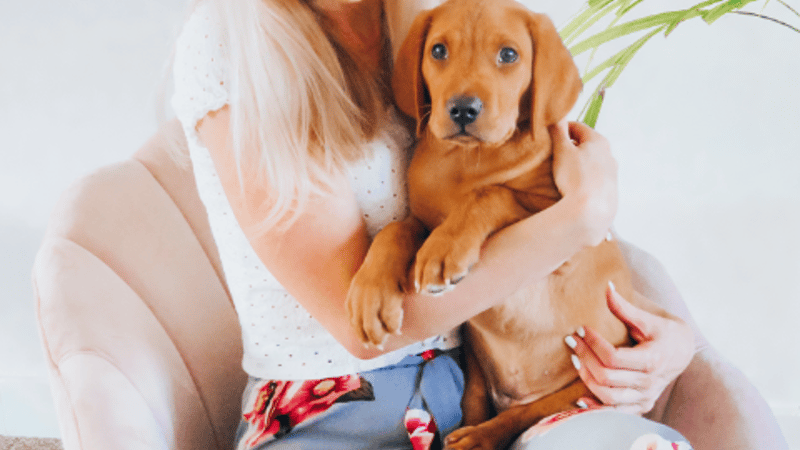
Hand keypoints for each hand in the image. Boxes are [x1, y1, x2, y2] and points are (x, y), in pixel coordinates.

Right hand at [550, 121, 617, 245]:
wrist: (591, 210)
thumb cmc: (575, 178)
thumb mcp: (562, 151)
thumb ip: (558, 131)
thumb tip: (557, 116)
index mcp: (598, 141)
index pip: (578, 127)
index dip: (562, 129)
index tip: (550, 136)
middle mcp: (609, 154)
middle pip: (587, 144)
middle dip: (571, 147)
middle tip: (555, 155)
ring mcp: (612, 173)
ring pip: (592, 162)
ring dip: (579, 163)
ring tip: (564, 173)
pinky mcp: (611, 189)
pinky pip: (595, 178)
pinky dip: (585, 178)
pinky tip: (575, 187)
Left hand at [565, 282, 694, 413]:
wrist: (683, 353)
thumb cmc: (664, 332)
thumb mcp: (648, 319)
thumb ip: (625, 307)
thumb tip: (607, 286)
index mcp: (652, 360)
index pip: (613, 357)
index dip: (593, 343)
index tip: (581, 328)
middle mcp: (648, 383)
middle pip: (607, 377)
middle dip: (585, 357)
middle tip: (572, 341)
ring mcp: (645, 397)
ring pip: (607, 396)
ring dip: (586, 379)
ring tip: (575, 360)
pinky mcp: (640, 405)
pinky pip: (614, 413)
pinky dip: (596, 409)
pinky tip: (579, 399)